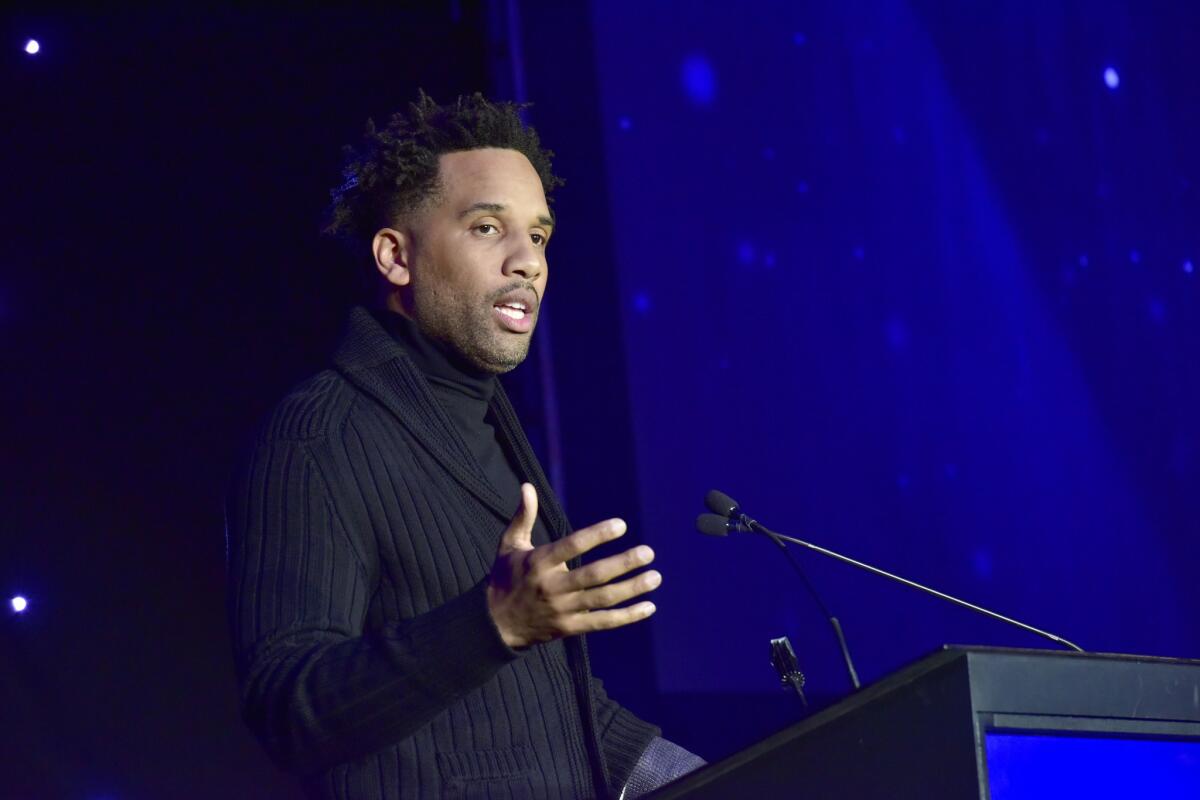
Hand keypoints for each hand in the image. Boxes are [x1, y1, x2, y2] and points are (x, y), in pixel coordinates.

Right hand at [486, 483, 660, 648]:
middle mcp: (552, 586)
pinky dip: (627, 616)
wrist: (495, 624)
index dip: (597, 535)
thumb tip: (527, 486)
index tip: (621, 525)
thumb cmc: (505, 577)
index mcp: (539, 562)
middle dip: (623, 564)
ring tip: (656, 577)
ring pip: (603, 599)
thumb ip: (523, 516)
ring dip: (632, 589)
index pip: (572, 546)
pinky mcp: (569, 628)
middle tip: (648, 552)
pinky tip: (649, 606)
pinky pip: (603, 622)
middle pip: (594, 575)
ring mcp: (563, 610)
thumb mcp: (509, 545)